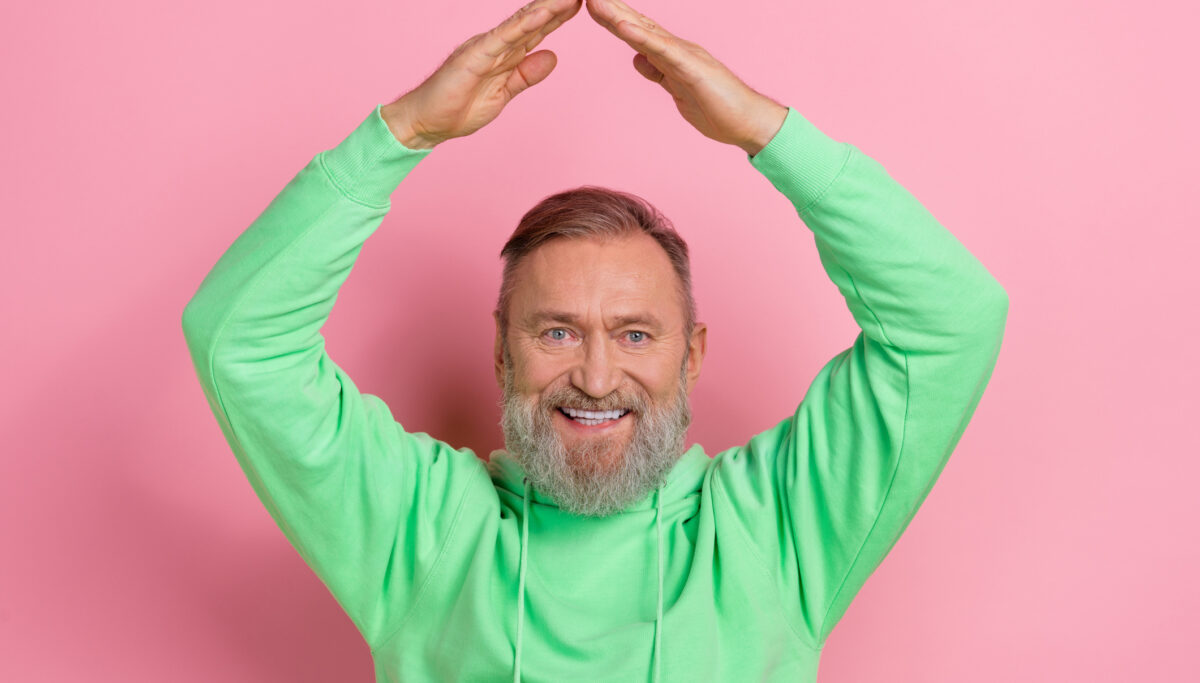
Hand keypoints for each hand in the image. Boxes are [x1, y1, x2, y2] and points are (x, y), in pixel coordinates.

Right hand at [381, 0, 582, 148]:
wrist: (427, 123)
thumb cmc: (458, 108)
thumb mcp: (504, 92)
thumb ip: (526, 74)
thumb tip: (553, 56)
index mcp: (504, 53)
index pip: (536, 31)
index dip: (559, 17)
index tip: (580, 2)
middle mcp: (496, 44)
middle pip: (532, 20)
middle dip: (556, 5)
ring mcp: (485, 48)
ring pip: (521, 22)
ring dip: (546, 7)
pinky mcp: (474, 57)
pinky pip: (502, 38)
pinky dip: (522, 25)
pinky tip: (542, 14)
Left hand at [585, 0, 787, 155]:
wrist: (748, 122)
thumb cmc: (718, 108)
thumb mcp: (676, 89)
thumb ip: (658, 73)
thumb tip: (638, 60)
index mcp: (672, 55)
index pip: (638, 33)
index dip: (614, 19)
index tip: (593, 6)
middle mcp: (677, 49)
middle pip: (637, 26)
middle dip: (611, 10)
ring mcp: (685, 56)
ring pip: (645, 33)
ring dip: (619, 17)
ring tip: (596, 2)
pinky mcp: (692, 69)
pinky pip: (662, 52)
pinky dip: (641, 38)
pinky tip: (623, 28)